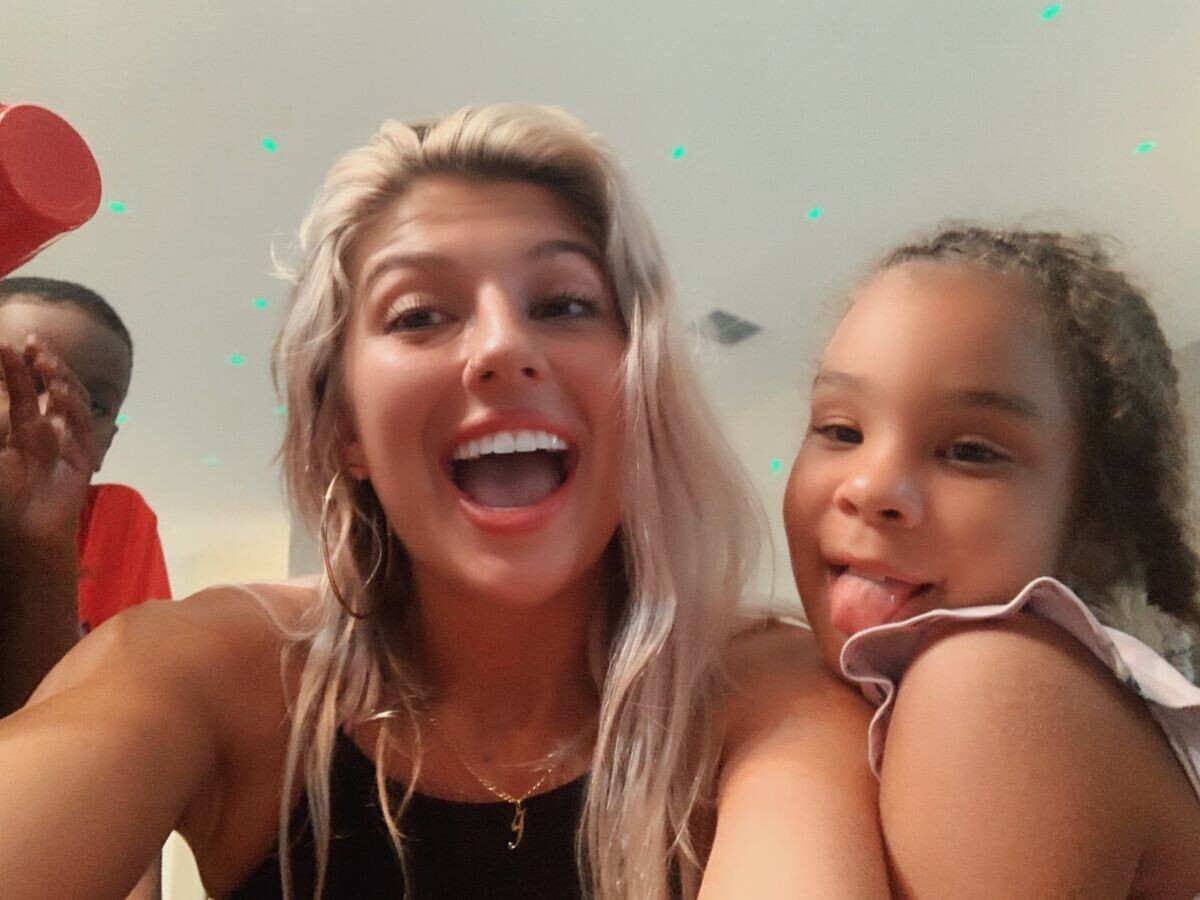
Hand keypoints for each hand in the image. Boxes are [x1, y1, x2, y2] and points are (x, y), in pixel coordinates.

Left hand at [0, 339, 95, 559]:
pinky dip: (73, 407)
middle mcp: (49, 434)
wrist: (23, 534)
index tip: (9, 345)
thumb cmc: (3, 501)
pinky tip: (58, 392)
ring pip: (72, 403)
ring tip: (45, 361)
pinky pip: (83, 427)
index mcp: (25, 433)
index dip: (18, 369)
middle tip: (34, 344)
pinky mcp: (83, 459)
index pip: (26, 393)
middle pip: (53, 391)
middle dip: (45, 366)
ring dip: (61, 380)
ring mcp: (68, 444)